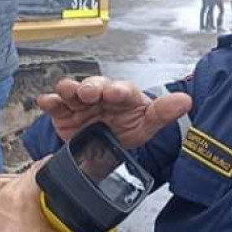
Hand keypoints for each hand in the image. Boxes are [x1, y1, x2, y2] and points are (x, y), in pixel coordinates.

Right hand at [37, 76, 191, 145]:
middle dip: (92, 87)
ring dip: (70, 90)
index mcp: (123, 94)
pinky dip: (49, 102)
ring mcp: (80, 102)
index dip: (118, 90)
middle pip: (95, 85)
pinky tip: (46, 102)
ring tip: (69, 93)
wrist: (103, 146)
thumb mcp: (147, 123)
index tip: (117, 93)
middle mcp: (101, 94)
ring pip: (73, 90)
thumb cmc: (127, 127)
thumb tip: (186, 101)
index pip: (121, 89)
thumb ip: (164, 112)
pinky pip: (55, 105)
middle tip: (90, 94)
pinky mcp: (63, 112)